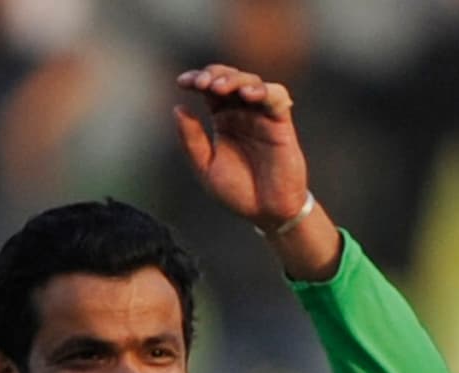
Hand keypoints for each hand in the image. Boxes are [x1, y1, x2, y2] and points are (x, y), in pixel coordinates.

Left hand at [172, 64, 307, 230]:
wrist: (265, 211)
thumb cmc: (237, 190)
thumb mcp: (205, 166)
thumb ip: (191, 139)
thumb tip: (178, 108)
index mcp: (222, 119)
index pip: (209, 90)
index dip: (196, 80)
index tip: (182, 82)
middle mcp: (242, 112)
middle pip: (230, 79)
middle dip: (214, 75)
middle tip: (200, 83)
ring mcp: (262, 115)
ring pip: (252, 83)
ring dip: (235, 80)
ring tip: (218, 87)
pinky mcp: (281, 123)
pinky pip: (277, 98)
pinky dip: (264, 91)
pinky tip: (249, 95)